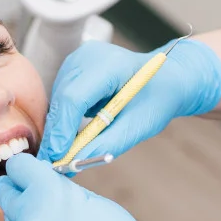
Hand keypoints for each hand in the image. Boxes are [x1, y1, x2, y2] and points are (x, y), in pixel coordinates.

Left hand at [0, 154, 220, 220]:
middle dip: (18, 189)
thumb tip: (46, 185)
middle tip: (28, 194)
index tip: (30, 173)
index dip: (27, 169)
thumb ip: (66, 192)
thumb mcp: (99, 205)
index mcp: (50, 194)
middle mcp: (28, 218)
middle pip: (6, 192)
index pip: (19, 166)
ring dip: (20, 219)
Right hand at [36, 39, 220, 163]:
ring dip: (59, 126)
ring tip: (65, 152)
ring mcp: (78, 58)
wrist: (166, 78)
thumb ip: (107, 144)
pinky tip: (72, 134)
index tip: (56, 157)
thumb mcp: (138, 125)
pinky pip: (59, 96)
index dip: (62, 129)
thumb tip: (73, 165)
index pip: (74, 97)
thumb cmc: (157, 100)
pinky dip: (63, 118)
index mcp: (110, 65)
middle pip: (61, 98)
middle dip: (56, 133)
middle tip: (55, 163)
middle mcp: (88, 56)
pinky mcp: (72, 67)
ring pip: (56, 99)